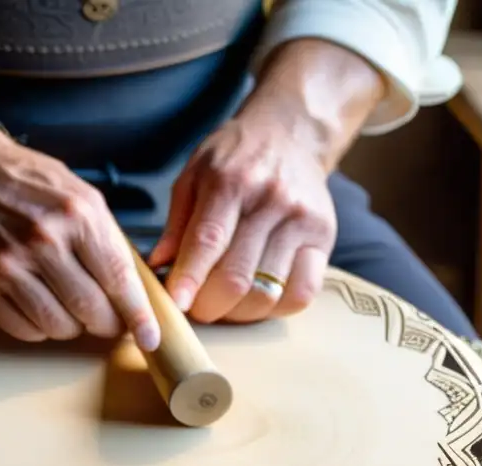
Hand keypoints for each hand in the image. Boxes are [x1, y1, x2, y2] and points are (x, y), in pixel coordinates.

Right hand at [0, 142, 158, 349]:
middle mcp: (45, 240)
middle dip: (106, 325)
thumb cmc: (28, 187)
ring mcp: (11, 265)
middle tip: (108, 323)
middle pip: (91, 309)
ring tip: (69, 309)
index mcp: (78, 215)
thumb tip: (136, 289)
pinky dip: (39, 327)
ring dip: (72, 327)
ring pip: (58, 326)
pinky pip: (24, 329)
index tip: (149, 338)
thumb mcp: (80, 196)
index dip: (137, 315)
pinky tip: (39, 306)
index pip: (119, 279)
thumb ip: (107, 239)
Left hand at [148, 115, 336, 324]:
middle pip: (237, 276)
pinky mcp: (324, 237)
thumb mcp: (194, 176)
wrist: (289, 135)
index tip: (176, 305)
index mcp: (231, 181)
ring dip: (238, 313)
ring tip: (224, 305)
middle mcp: (271, 200)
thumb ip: (176, 223)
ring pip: (267, 292)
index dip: (190, 278)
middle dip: (209, 305)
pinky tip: (257, 300)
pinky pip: (301, 293)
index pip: (208, 240)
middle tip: (197, 308)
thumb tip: (156, 267)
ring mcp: (302, 220)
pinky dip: (274, 309)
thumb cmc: (232, 161)